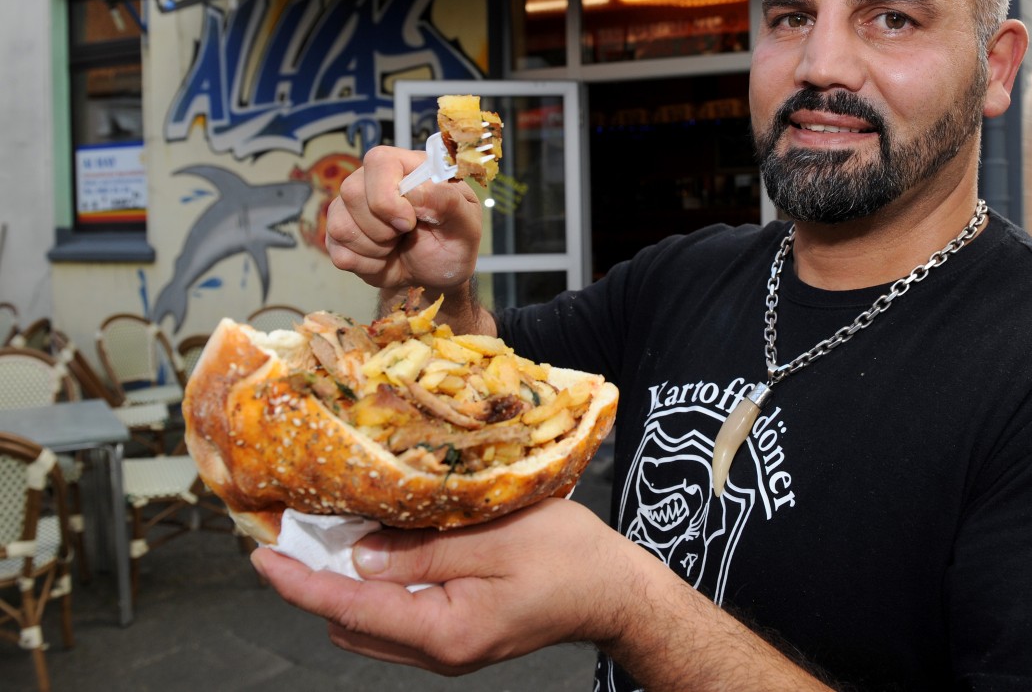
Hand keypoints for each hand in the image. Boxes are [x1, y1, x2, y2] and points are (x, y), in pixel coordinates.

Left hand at [250, 498, 638, 675]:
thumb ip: (421, 552)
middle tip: (292, 533)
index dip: (301, 584)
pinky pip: (399, 619)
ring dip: (345, 586)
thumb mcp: (494, 538)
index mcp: (446, 632)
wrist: (615, 591)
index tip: (261, 557)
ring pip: (371, 625)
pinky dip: (377, 589)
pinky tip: (378, 553)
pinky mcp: (460, 636)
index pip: (351, 611)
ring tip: (328, 537)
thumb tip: (357, 559)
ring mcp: (450, 650)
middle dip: (316, 583)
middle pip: (352, 624)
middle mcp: (440, 653)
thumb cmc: (568, 557)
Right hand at [326, 145, 482, 295]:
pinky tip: (383, 258)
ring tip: (396, 246)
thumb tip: (414, 191)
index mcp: (407, 167)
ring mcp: (351, 208)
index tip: (409, 222)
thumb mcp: (466, 224)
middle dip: (382, 228)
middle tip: (406, 234)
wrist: (437, 275)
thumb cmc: (453, 242)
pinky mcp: (339, 236)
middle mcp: (373, 180)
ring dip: (375, 248)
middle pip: (352, 192)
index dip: (387, 196)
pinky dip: (366, 265)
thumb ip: (448, 202)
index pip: (379, 162)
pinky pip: (338, 252)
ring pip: (340, 225)